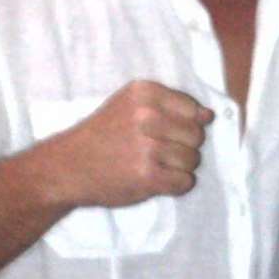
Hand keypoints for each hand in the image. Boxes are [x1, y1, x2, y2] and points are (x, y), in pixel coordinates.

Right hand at [51, 80, 212, 206]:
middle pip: (196, 135)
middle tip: (159, 152)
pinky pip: (185, 181)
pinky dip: (176, 185)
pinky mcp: (147, 176)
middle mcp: (146, 116)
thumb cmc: (103, 135)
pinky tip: (156, 180)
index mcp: (143, 93)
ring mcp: (147, 147)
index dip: (184, 125)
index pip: (193, 109)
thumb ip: (170, 107)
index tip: (164, 133)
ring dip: (180, 168)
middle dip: (184, 147)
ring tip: (155, 166)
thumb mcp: (130, 106)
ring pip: (193, 160)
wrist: (68, 167)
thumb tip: (209, 116)